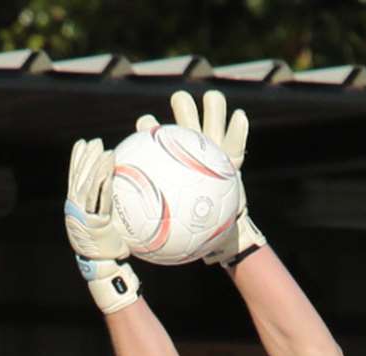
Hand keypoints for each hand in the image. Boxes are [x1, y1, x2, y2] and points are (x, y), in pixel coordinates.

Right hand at [64, 139, 139, 313]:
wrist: (106, 269)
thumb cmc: (112, 252)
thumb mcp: (111, 230)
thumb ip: (113, 211)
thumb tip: (130, 200)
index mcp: (77, 211)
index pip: (75, 181)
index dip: (77, 163)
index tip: (82, 145)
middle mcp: (76, 212)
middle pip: (78, 179)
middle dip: (83, 159)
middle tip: (92, 142)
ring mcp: (82, 217)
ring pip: (86, 185)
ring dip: (93, 165)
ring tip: (102, 149)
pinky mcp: (93, 222)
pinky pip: (99, 197)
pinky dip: (103, 180)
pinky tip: (112, 167)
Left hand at [137, 90, 264, 266]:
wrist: (221, 234)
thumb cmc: (193, 233)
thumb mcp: (171, 233)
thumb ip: (152, 226)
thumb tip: (126, 243)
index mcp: (173, 157)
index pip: (154, 133)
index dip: (148, 127)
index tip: (145, 126)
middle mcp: (192, 145)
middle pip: (184, 110)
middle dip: (182, 104)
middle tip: (180, 105)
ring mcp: (214, 147)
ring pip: (213, 112)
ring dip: (212, 106)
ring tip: (212, 101)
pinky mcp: (234, 155)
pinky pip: (237, 137)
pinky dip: (237, 126)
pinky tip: (239, 116)